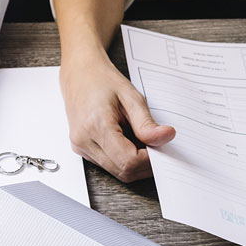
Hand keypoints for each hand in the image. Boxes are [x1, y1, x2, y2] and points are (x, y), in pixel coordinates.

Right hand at [60, 48, 175, 181]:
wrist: (80, 73)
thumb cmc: (103, 80)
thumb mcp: (131, 97)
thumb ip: (147, 123)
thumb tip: (166, 138)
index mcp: (96, 125)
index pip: (129, 161)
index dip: (150, 161)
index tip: (162, 148)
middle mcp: (84, 141)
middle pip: (123, 171)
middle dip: (145, 164)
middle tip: (157, 146)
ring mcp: (80, 147)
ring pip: (117, 171)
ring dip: (135, 163)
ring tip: (142, 141)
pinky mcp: (81, 149)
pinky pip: (108, 164)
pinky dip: (124, 159)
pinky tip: (129, 142)